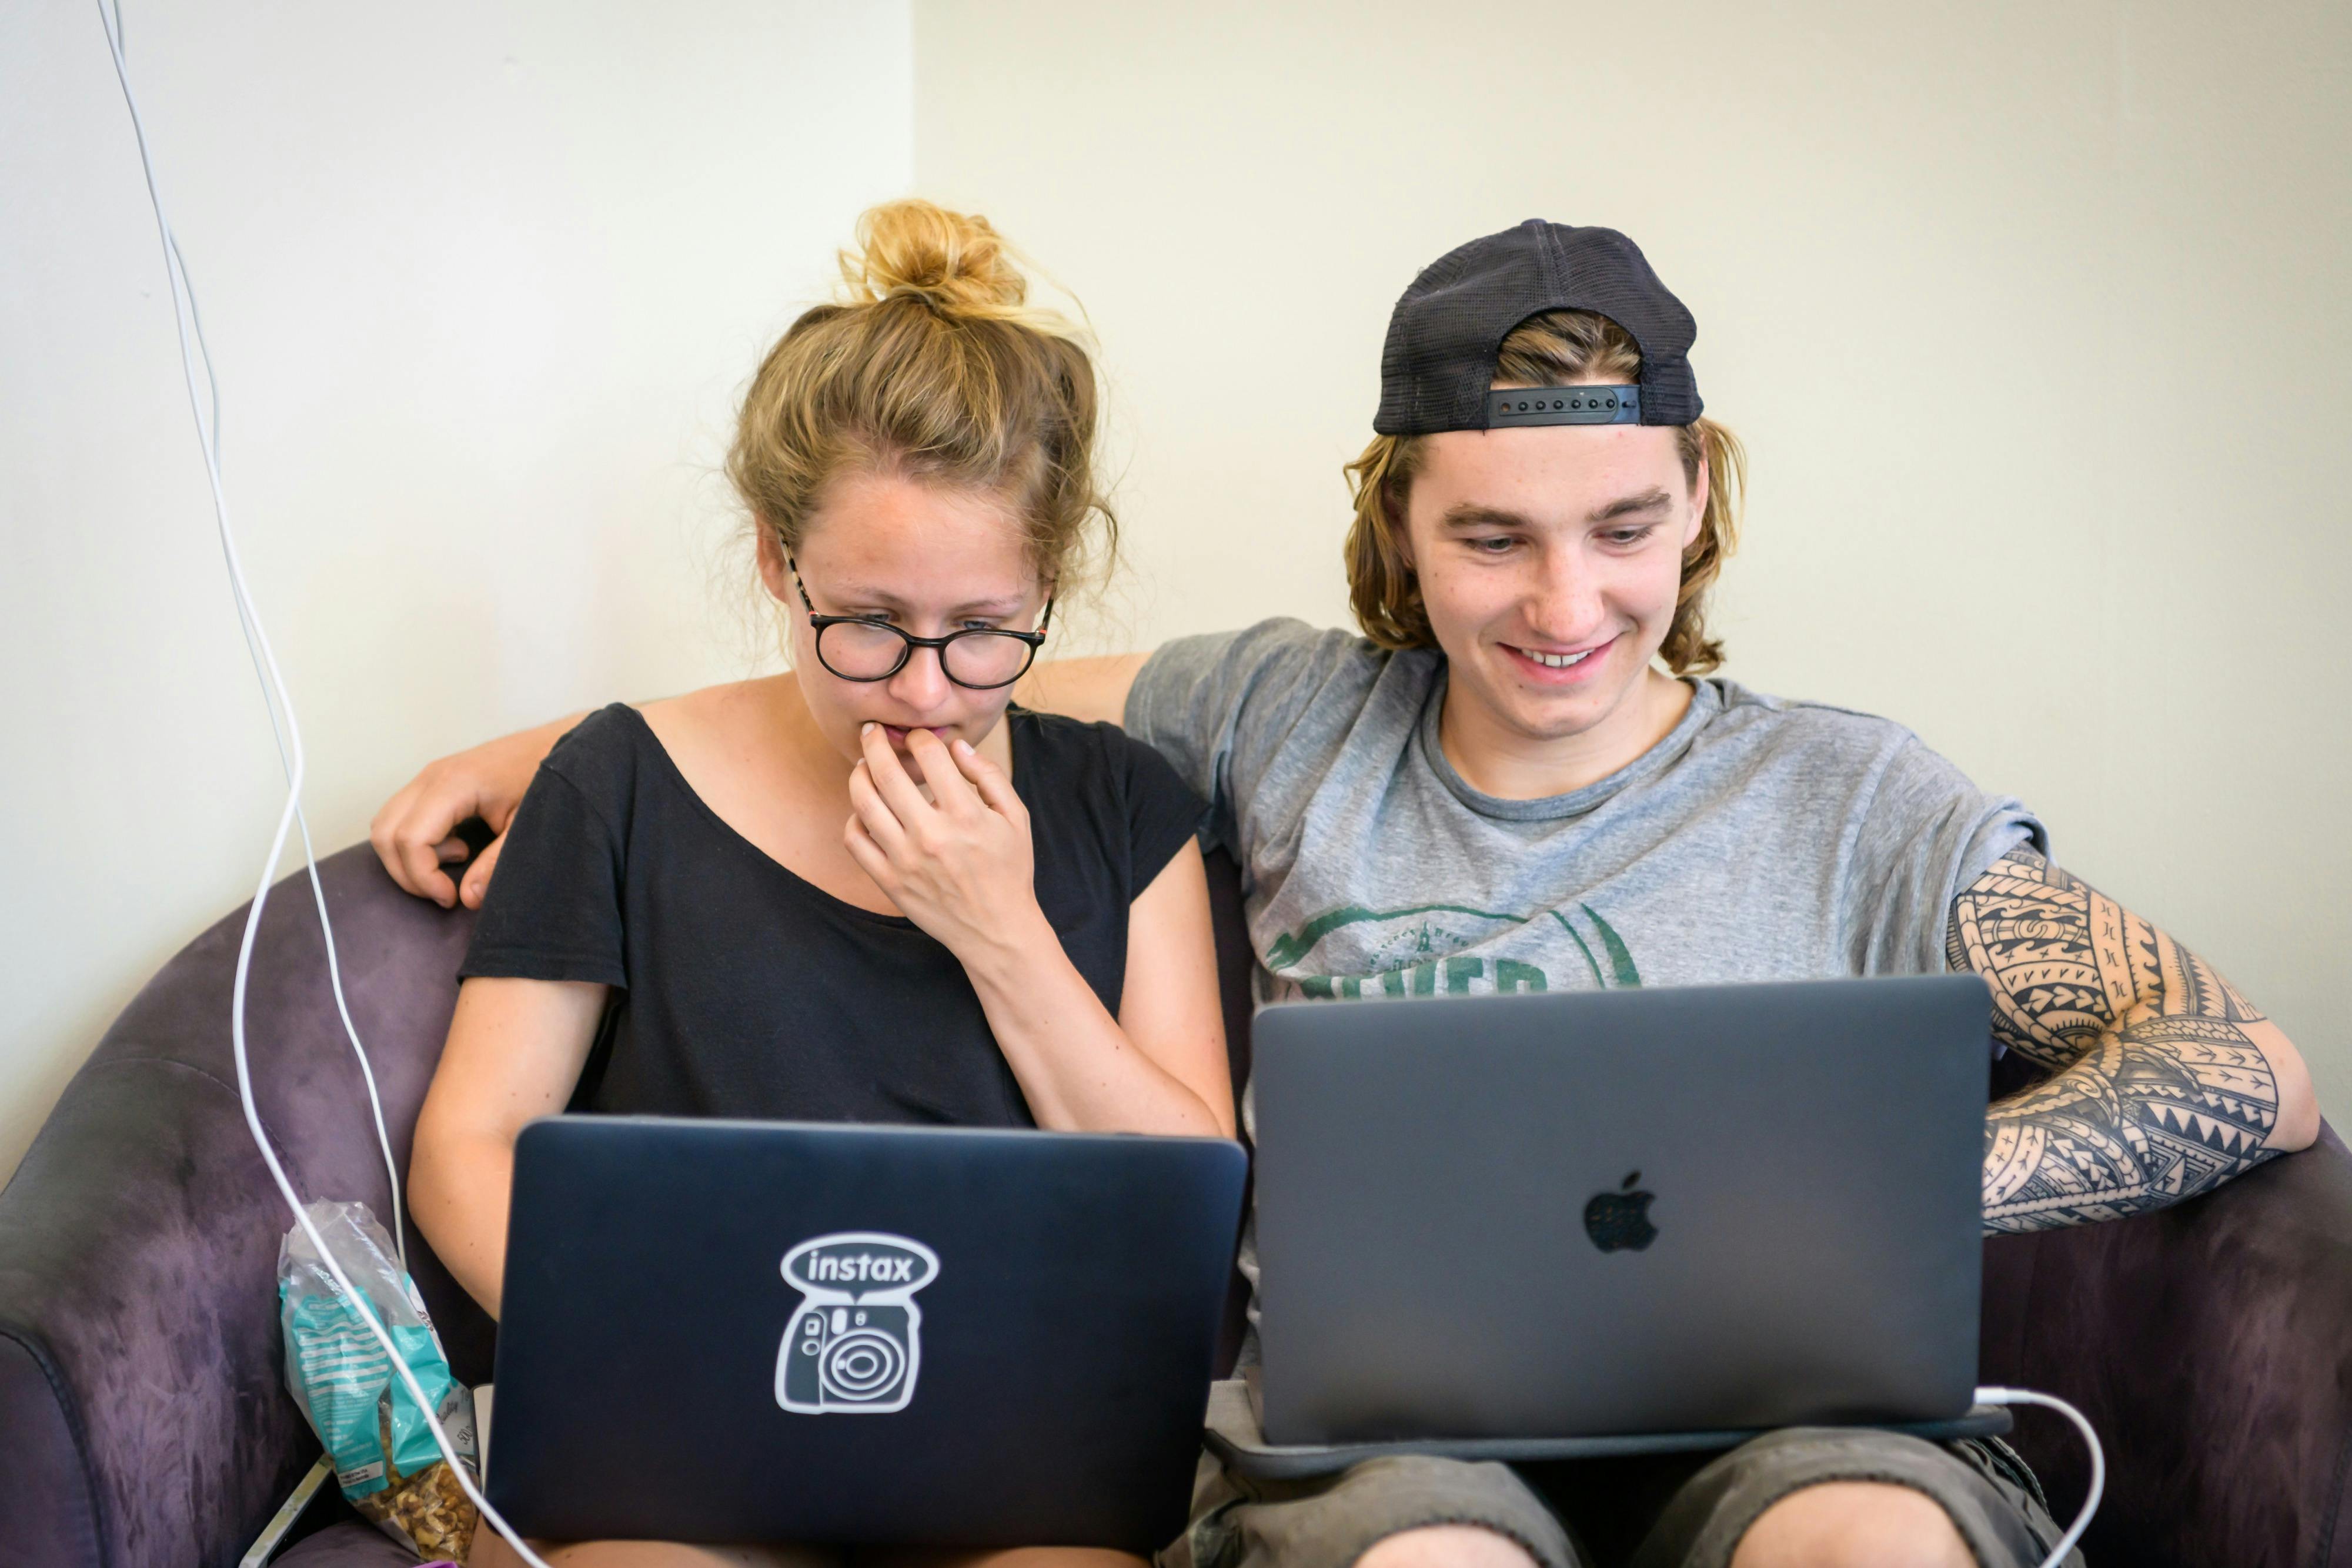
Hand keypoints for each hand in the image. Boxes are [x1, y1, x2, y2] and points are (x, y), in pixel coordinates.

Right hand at [370, 718, 572, 908]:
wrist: (561, 745)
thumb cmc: (547, 779)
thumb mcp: (526, 826)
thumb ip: (496, 862)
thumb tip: (467, 898)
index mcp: (452, 785)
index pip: (409, 839)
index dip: (422, 877)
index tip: (450, 897)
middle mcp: (431, 777)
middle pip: (385, 833)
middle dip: (407, 873)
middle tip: (444, 891)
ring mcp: (428, 776)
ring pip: (385, 824)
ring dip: (407, 856)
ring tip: (456, 862)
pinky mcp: (433, 781)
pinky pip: (400, 815)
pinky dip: (414, 841)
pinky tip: (456, 847)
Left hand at [843, 724, 1043, 957]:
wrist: (996, 930)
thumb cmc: (1009, 871)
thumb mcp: (1017, 818)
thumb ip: (989, 776)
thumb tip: (957, 746)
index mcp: (966, 814)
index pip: (929, 756)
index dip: (919, 737)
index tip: (917, 737)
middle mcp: (931, 834)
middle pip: (887, 772)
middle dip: (875, 743)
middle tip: (872, 731)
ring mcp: (905, 859)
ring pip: (863, 803)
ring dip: (858, 775)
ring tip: (864, 766)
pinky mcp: (889, 881)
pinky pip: (855, 841)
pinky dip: (854, 819)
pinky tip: (866, 812)